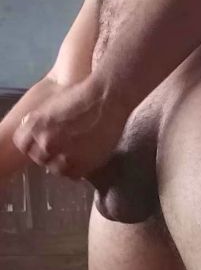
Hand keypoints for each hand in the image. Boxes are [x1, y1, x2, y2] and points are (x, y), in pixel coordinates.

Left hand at [13, 78, 127, 178]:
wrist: (106, 99)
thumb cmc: (83, 94)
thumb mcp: (53, 105)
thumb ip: (41, 122)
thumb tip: (38, 134)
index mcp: (35, 126)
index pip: (23, 145)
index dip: (33, 144)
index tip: (42, 143)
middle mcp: (46, 142)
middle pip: (39, 158)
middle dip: (49, 154)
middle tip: (63, 148)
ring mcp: (63, 156)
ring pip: (55, 170)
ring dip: (63, 164)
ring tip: (75, 154)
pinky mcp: (81, 165)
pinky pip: (73, 175)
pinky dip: (77, 169)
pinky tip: (84, 158)